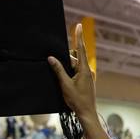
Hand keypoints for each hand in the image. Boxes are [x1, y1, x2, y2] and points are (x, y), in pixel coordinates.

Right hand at [48, 24, 108, 138]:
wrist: (87, 113)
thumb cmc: (77, 100)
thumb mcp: (65, 84)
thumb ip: (58, 70)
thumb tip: (51, 58)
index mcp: (84, 69)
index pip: (81, 49)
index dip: (79, 37)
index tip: (79, 25)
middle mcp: (88, 70)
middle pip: (75, 58)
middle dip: (66, 61)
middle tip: (62, 74)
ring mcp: (88, 75)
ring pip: (75, 65)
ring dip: (67, 69)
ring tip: (65, 82)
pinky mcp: (86, 80)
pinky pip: (76, 71)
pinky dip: (70, 73)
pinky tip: (66, 82)